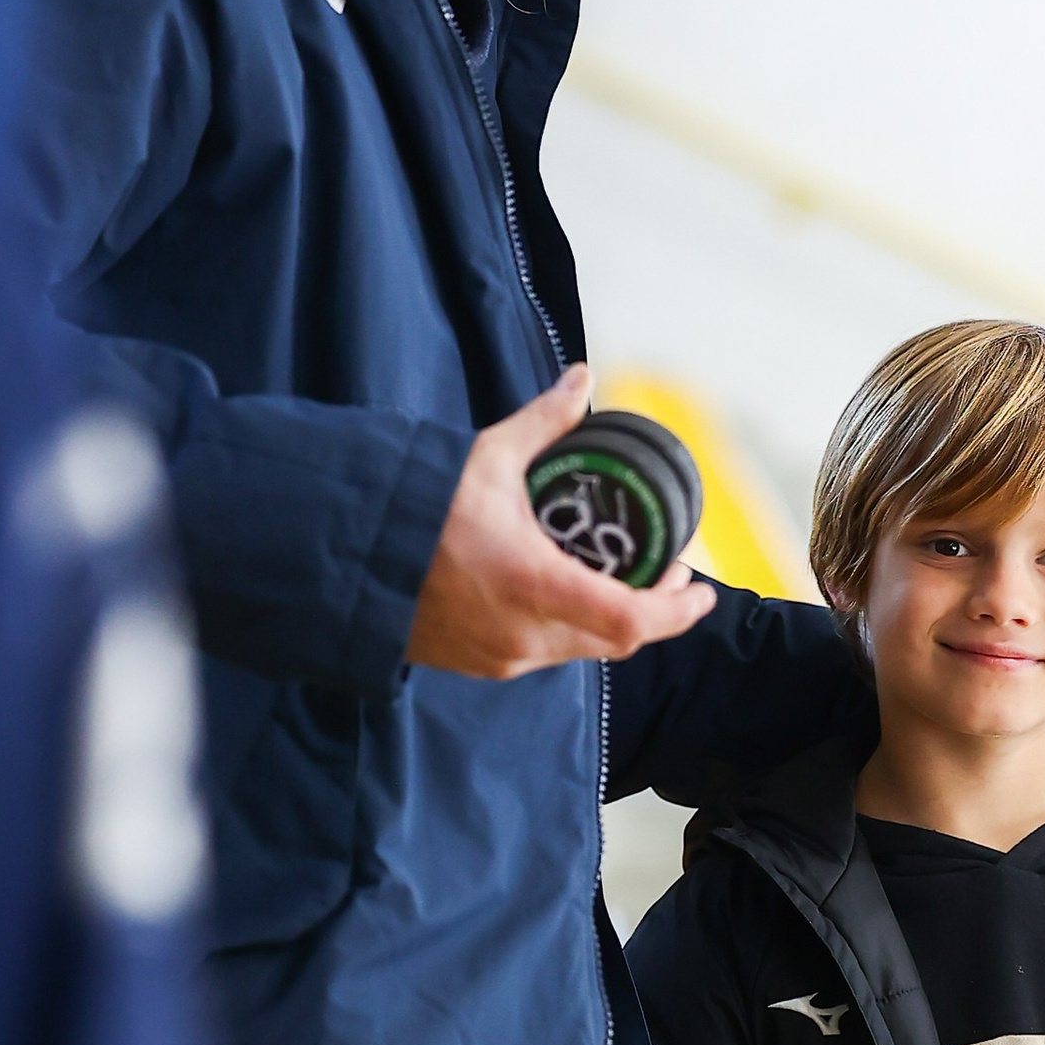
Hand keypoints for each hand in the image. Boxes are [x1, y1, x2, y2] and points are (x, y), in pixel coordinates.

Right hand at [405, 368, 718, 678]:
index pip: (631, 620)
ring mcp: (501, 657)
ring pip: (581, 649)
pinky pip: (544, 654)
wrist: (343, 558)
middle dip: (653, 609)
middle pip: (616, 639)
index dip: (678, 610)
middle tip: (666, 570)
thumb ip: (545, 422)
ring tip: (622, 578)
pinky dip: (570, 628)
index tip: (701, 586)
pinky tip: (567, 594)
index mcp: (534, 585)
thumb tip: (583, 379)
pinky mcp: (480, 665)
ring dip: (611, 620)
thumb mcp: (488, 457)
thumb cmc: (415, 508)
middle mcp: (524, 634)